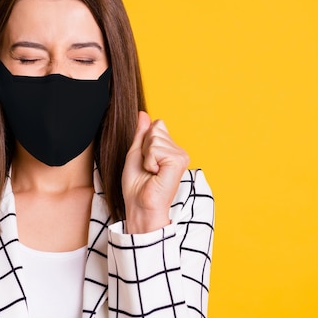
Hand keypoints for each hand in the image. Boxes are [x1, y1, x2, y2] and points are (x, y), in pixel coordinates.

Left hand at [122, 111, 189, 232]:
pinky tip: (155, 174)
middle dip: (144, 147)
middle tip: (148, 168)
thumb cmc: (137, 184)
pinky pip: (156, 148)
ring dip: (146, 156)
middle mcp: (179, 151)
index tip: (145, 161)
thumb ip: (141, 133)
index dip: (144, 141)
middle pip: (156, 128)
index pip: (157, 125)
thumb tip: (143, 113)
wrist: (139, 204)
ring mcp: (181, 156)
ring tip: (151, 172)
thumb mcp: (136, 153)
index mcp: (170, 149)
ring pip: (155, 138)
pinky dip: (149, 161)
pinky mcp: (178, 161)